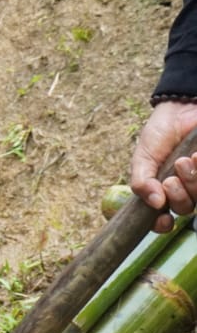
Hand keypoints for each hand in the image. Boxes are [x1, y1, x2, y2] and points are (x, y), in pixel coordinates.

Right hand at [131, 100, 196, 230]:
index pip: (161, 218)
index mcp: (161, 190)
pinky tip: (196, 157)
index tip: (164, 220)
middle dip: (178, 196)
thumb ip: (142, 181)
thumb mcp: (143, 157)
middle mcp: (183, 188)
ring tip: (185, 161)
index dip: (162, 224)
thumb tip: (154, 204)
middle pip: (185, 208)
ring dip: (192, 182)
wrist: (182, 108)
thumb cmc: (160, 133)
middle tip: (171, 179)